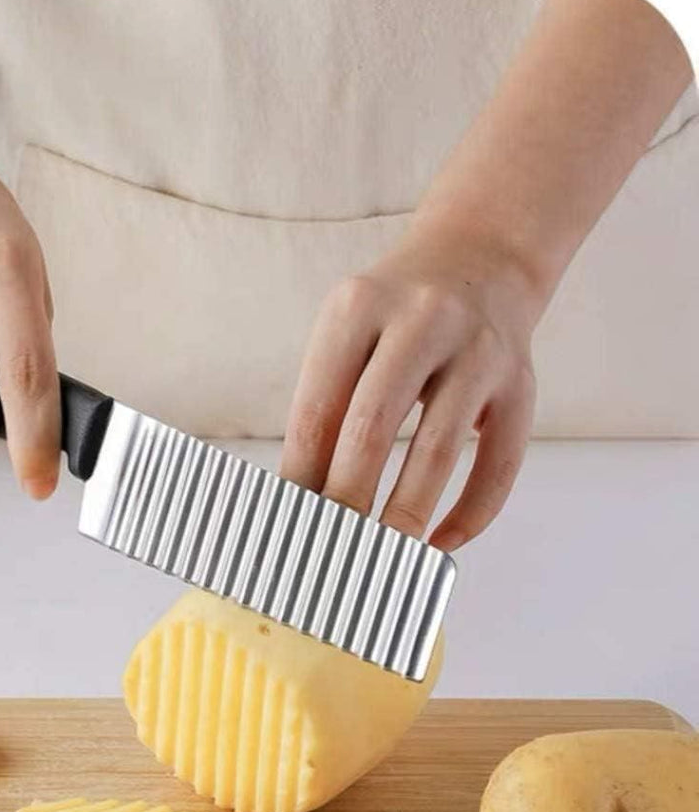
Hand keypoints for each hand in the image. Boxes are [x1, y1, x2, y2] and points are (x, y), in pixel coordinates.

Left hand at [281, 237, 542, 550]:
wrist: (480, 257)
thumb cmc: (393, 315)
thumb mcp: (347, 333)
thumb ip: (326, 403)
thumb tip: (301, 496)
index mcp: (358, 308)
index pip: (318, 407)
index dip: (300, 473)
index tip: (288, 522)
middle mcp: (421, 321)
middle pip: (372, 427)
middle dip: (346, 497)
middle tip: (329, 548)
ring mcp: (478, 351)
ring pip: (439, 448)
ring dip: (406, 512)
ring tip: (382, 554)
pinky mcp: (522, 383)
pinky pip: (500, 462)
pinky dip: (472, 512)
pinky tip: (443, 541)